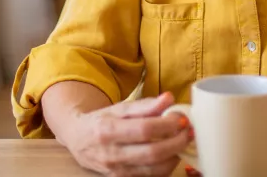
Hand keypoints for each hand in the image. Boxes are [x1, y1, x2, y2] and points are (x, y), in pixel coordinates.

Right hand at [60, 91, 192, 176]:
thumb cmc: (101, 120)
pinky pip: (151, 176)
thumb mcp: (120, 107)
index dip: (167, 124)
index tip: (181, 118)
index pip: (144, 129)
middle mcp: (111, 154)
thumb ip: (145, 105)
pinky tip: (171, 154)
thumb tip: (168, 98)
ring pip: (155, 170)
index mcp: (108, 130)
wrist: (78, 139)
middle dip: (177, 142)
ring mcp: (117, 171)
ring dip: (175, 156)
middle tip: (188, 132)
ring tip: (183, 142)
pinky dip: (166, 166)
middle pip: (153, 153)